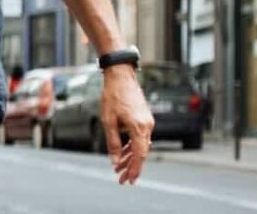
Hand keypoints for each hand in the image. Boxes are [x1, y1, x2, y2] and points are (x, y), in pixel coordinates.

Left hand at [100, 65, 153, 184]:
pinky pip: (139, 137)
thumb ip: (112, 142)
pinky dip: (131, 145)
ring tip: (118, 167)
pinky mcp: (144, 118)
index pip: (139, 155)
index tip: (129, 180)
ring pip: (140, 145)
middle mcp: (147, 126)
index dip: (134, 169)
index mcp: (139, 127)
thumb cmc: (113, 95)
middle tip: (121, 179)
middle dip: (130, 166)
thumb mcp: (108, 121)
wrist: (120, 75)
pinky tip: (122, 152)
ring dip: (129, 157)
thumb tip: (114, 161)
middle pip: (141, 152)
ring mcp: (147, 121)